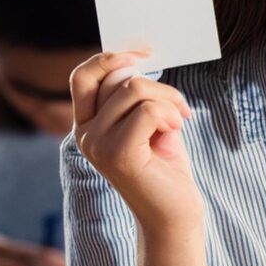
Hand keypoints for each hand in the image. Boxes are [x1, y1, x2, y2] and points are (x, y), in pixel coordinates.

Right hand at [70, 52, 201, 236]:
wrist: (174, 213)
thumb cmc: (165, 168)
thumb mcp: (149, 124)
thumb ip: (135, 97)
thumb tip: (134, 60)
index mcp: (87, 124)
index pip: (85, 76)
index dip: (113, 57)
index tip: (145, 52)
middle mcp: (84, 134)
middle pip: (116, 79)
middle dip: (157, 85)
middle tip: (180, 106)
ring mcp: (97, 145)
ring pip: (133, 90)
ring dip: (168, 100)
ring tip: (180, 120)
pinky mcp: (118, 155)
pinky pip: (146, 111)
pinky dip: (169, 114)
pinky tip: (177, 131)